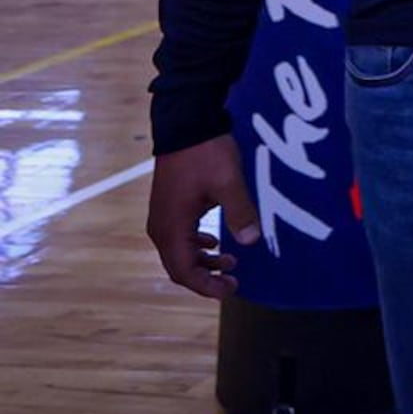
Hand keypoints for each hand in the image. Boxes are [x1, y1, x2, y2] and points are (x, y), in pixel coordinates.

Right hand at [146, 134, 260, 297]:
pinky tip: (214, 242)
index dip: (205, 286)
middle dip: (205, 277)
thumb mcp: (228, 181)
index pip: (184, 271)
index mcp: (171, 227)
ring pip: (179, 252)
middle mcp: (160, 227)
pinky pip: (180, 236)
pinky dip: (197, 245)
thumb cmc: (205, 153)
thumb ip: (240, 210)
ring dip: (203, 261)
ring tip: (231, 262)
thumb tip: (252, 241)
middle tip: (233, 281)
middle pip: (180, 266)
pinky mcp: (169, 205)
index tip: (229, 291)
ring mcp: (162, 216)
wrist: (185, 123)